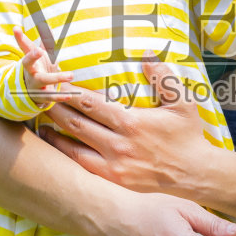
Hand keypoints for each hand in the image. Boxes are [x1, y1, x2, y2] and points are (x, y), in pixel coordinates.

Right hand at [14, 26, 70, 102]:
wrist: (30, 93)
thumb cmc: (37, 70)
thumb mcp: (41, 57)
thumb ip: (45, 42)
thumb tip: (47, 25)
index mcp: (29, 61)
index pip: (24, 47)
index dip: (20, 38)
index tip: (16, 28)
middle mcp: (30, 72)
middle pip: (28, 63)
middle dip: (32, 57)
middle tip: (39, 50)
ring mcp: (35, 84)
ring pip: (43, 80)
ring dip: (57, 78)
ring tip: (71, 75)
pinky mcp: (42, 96)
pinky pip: (51, 96)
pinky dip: (60, 96)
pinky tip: (69, 95)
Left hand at [41, 57, 213, 195]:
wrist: (196, 175)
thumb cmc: (189, 136)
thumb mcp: (183, 103)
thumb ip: (163, 77)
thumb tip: (146, 55)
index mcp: (131, 122)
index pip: (91, 104)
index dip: (70, 92)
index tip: (55, 82)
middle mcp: (118, 145)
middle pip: (76, 123)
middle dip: (56, 108)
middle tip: (39, 96)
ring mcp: (114, 166)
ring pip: (74, 147)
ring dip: (56, 132)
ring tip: (42, 119)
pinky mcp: (114, 180)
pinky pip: (82, 166)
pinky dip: (66, 154)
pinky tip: (56, 146)